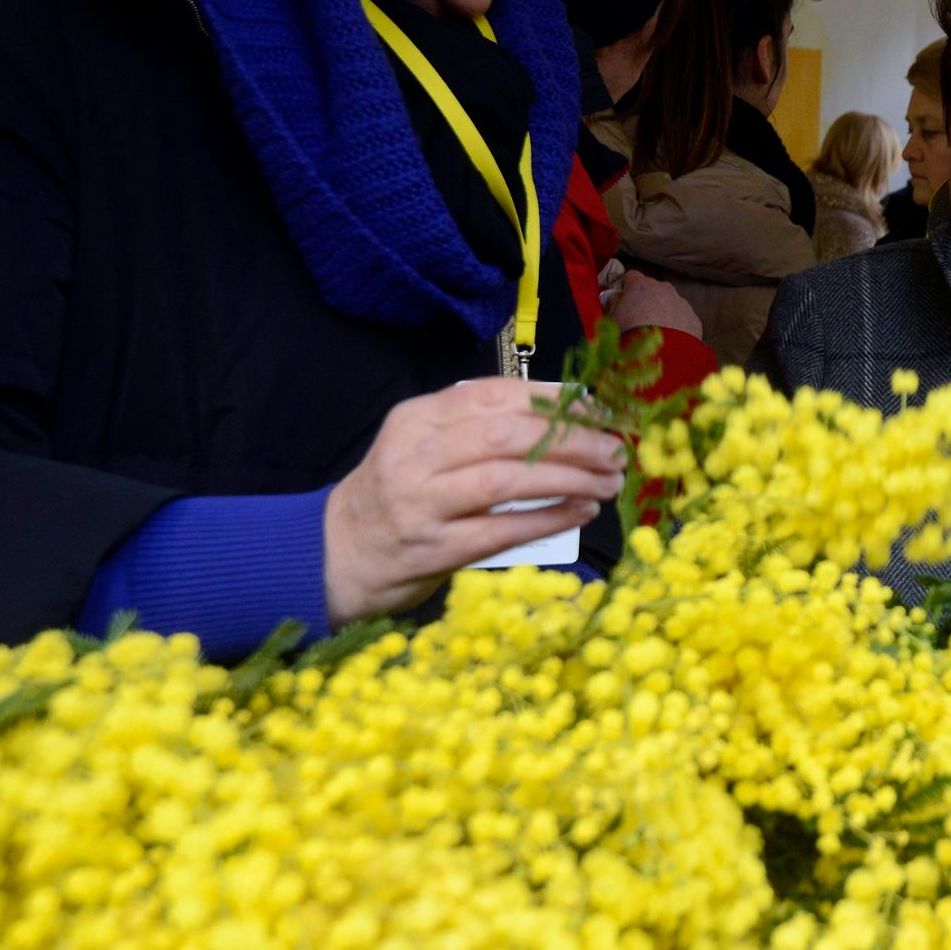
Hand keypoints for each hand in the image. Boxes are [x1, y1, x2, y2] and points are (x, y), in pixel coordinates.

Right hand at [323, 379, 625, 622]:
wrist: (335, 553)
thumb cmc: (397, 495)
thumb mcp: (423, 446)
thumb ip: (476, 428)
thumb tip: (563, 415)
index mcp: (417, 418)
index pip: (496, 396)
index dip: (555, 402)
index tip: (599, 412)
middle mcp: (415, 455)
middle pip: (507, 435)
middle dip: (572, 440)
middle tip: (614, 450)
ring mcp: (421, 503)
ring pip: (507, 480)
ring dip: (569, 479)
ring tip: (607, 481)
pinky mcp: (431, 548)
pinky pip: (500, 530)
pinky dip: (548, 519)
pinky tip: (580, 512)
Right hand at [607, 269, 702, 335]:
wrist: (658, 356)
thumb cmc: (628, 335)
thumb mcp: (610, 318)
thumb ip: (613, 303)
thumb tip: (615, 298)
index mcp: (641, 285)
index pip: (632, 276)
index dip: (627, 287)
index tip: (623, 298)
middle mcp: (664, 289)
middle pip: (654, 289)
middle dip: (648, 300)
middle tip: (640, 319)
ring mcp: (681, 303)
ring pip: (671, 304)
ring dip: (664, 313)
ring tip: (656, 334)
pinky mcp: (693, 320)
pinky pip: (683, 320)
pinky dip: (678, 327)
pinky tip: (670, 341)